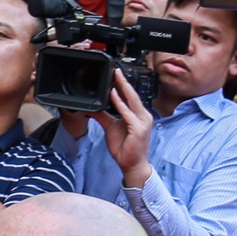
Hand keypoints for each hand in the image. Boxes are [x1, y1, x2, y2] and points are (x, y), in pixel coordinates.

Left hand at [92, 67, 154, 186]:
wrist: (131, 164)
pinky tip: (113, 95)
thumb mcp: (111, 128)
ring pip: (132, 101)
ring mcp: (143, 122)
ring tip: (115, 77)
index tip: (116, 74)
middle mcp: (143, 116)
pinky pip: (128, 113)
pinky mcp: (138, 129)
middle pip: (133, 95)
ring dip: (123, 89)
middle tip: (116, 70)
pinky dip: (120, 104)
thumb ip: (103, 116)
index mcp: (138, 115)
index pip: (130, 97)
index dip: (123, 85)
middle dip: (124, 82)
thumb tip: (93, 107)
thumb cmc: (125, 148)